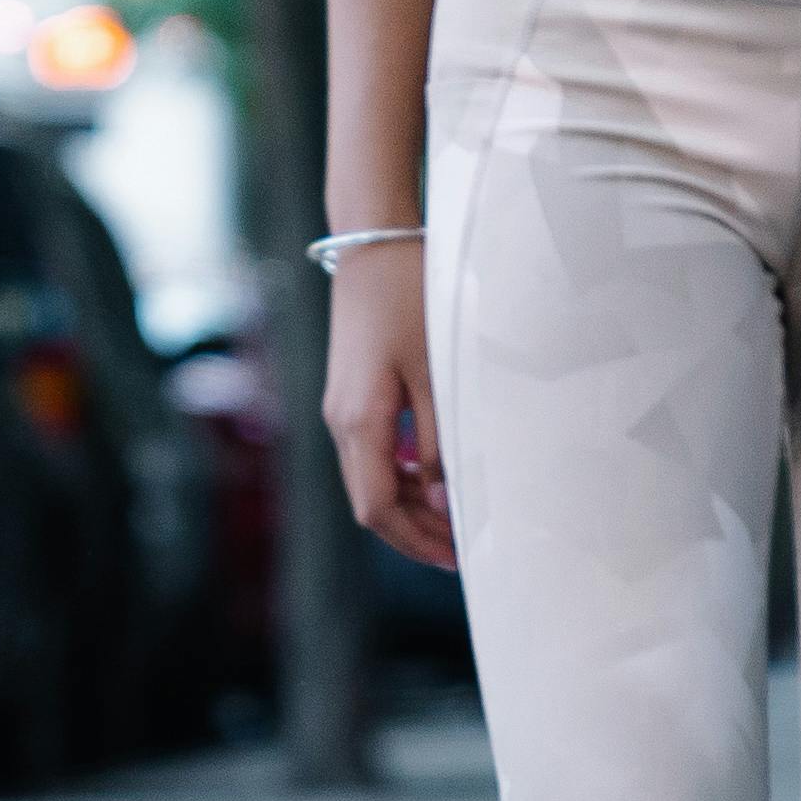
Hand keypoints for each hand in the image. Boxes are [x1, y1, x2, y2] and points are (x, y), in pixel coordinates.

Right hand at [318, 236, 456, 566]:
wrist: (371, 243)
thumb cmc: (408, 299)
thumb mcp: (435, 374)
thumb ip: (440, 441)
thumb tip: (445, 499)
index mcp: (359, 422)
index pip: (379, 509)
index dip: (417, 540)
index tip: (457, 558)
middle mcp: (340, 421)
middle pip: (369, 503)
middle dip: (413, 533)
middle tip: (460, 549)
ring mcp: (339, 407)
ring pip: (368, 480)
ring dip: (408, 507)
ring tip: (453, 519)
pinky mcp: (348, 393)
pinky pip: (370, 453)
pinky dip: (399, 477)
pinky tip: (433, 477)